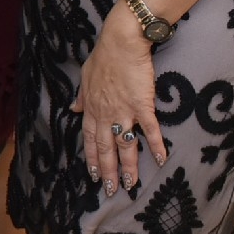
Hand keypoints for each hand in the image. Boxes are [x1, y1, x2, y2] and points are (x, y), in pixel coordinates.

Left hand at [71, 11, 167, 195]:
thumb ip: (81, 96)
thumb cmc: (104, 56)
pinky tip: (160, 160)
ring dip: (128, 167)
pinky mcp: (142, 105)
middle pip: (106, 148)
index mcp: (92, 108)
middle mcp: (105, 114)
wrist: (121, 42)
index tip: (93, 175)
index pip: (90, 139)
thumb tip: (73, 108)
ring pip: (125, 145)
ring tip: (130, 185)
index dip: (92, 158)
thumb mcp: (85, 77)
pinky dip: (155, 145)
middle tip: (109, 191)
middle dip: (107, 171)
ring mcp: (123, 111)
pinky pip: (149, 129)